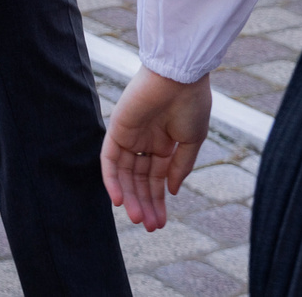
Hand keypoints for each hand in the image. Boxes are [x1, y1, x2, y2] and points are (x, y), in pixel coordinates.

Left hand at [101, 67, 211, 229]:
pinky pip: (110, 160)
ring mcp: (130, 136)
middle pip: (140, 180)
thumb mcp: (191, 141)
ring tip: (139, 219)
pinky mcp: (116, 129)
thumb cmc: (191, 103)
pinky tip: (120, 200)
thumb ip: (180, 167)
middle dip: (145, 203)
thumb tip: (171, 191)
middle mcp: (145, 141)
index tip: (161, 223)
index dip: (158, 200)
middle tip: (151, 227)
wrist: (180, 76)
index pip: (156, 178)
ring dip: (131, 197)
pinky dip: (112, 180)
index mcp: (164, 143)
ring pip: (125, 174)